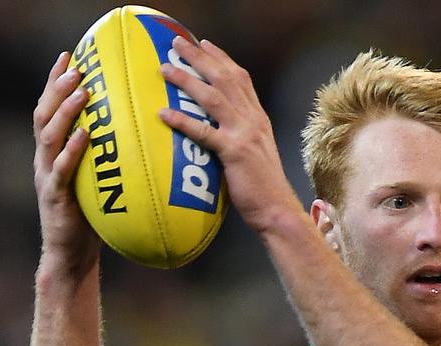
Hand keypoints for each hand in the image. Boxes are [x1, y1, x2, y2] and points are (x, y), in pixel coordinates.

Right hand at [33, 52, 96, 266]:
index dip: (55, 81)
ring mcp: (47, 177)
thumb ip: (107, 155)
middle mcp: (45, 160)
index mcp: (52, 152)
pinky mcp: (54, 197)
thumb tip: (140, 131)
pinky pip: (62, 169)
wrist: (71, 255)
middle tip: (75, 65)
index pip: (50, 109)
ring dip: (64, 110)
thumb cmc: (91, 217)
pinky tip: (86, 134)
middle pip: (44, 114)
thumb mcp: (97, 180)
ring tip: (81, 90)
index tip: (70, 55)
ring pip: (49, 136)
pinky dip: (72, 150)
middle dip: (57, 87)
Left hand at [159, 37, 305, 234]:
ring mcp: (244, 135)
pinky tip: (164, 114)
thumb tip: (216, 128)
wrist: (276, 209)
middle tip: (177, 42)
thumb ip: (239, 134)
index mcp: (257, 118)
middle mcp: (252, 120)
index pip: (240, 78)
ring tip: (165, 68)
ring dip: (188, 80)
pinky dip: (183, 121)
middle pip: (225, 78)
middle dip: (200, 57)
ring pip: (213, 97)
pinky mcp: (234, 153)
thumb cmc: (262, 187)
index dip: (221, 58)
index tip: (204, 43)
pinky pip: (204, 132)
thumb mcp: (254, 152)